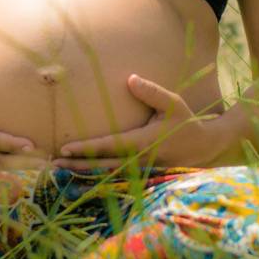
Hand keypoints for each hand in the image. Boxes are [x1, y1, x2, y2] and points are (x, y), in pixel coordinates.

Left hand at [51, 73, 221, 170]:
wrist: (206, 148)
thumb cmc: (187, 122)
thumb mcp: (173, 103)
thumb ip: (152, 92)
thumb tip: (130, 79)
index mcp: (143, 143)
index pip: (108, 146)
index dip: (86, 148)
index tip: (64, 148)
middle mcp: (139, 161)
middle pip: (102, 165)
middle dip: (76, 166)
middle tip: (52, 164)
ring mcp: (141, 173)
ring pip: (106, 176)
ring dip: (83, 174)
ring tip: (59, 171)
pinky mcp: (142, 178)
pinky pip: (115, 179)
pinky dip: (96, 179)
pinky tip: (80, 178)